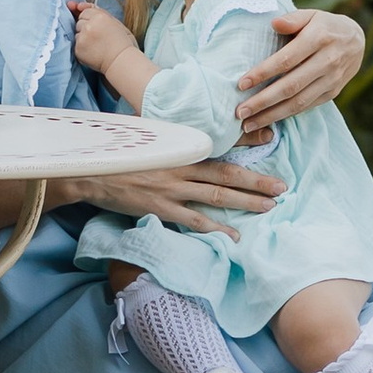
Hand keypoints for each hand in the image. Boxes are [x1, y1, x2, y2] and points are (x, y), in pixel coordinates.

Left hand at [71, 0, 138, 82]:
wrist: (123, 62)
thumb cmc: (122, 42)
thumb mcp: (115, 21)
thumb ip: (98, 11)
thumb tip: (77, 5)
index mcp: (100, 16)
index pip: (84, 12)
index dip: (91, 19)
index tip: (97, 27)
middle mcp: (89, 26)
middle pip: (79, 22)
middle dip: (86, 28)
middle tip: (99, 37)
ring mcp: (82, 38)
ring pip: (76, 33)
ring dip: (83, 37)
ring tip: (97, 45)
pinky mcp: (78, 50)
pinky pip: (75, 45)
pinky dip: (82, 48)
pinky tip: (93, 52)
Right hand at [80, 157, 284, 231]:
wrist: (90, 170)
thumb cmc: (120, 152)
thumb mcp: (149, 138)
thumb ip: (173, 139)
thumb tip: (193, 136)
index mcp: (179, 147)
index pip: (218, 148)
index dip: (245, 147)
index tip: (269, 145)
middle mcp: (180, 166)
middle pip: (226, 175)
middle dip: (256, 182)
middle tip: (282, 188)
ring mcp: (171, 189)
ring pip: (216, 196)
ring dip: (245, 202)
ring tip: (269, 207)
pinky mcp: (161, 208)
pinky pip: (194, 220)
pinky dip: (216, 228)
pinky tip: (233, 236)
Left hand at [236, 5, 363, 138]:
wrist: (358, 40)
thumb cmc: (325, 26)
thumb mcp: (311, 15)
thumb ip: (292, 19)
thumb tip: (274, 24)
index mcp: (319, 38)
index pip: (287, 60)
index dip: (263, 73)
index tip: (241, 84)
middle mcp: (327, 61)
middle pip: (291, 86)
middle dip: (263, 101)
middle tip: (240, 112)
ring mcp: (331, 80)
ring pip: (299, 102)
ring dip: (272, 115)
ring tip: (249, 124)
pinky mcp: (333, 93)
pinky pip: (307, 106)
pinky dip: (286, 115)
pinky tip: (268, 120)